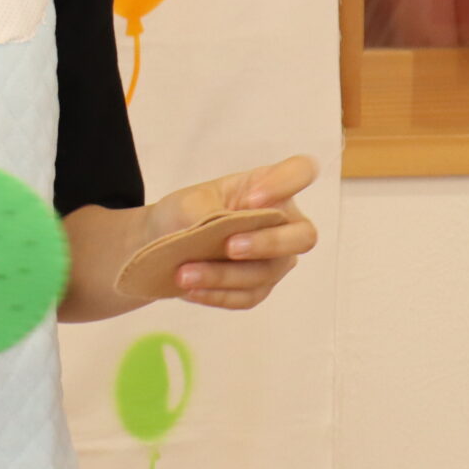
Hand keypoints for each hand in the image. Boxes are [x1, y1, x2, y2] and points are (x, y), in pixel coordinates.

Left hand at [145, 156, 318, 310]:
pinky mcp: (259, 287)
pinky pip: (248, 296)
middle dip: (268, 243)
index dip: (287, 183)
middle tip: (229, 247)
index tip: (252, 197)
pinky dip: (218, 294)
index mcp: (269, 188)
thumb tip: (219, 234)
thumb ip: (208, 211)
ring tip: (185, 274)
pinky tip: (192, 290)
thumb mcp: (189, 202)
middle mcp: (282, 223)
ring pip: (267, 272)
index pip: (301, 172)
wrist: (165, 242)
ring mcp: (275, 259)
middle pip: (303, 236)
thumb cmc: (187, 211)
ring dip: (224, 275)